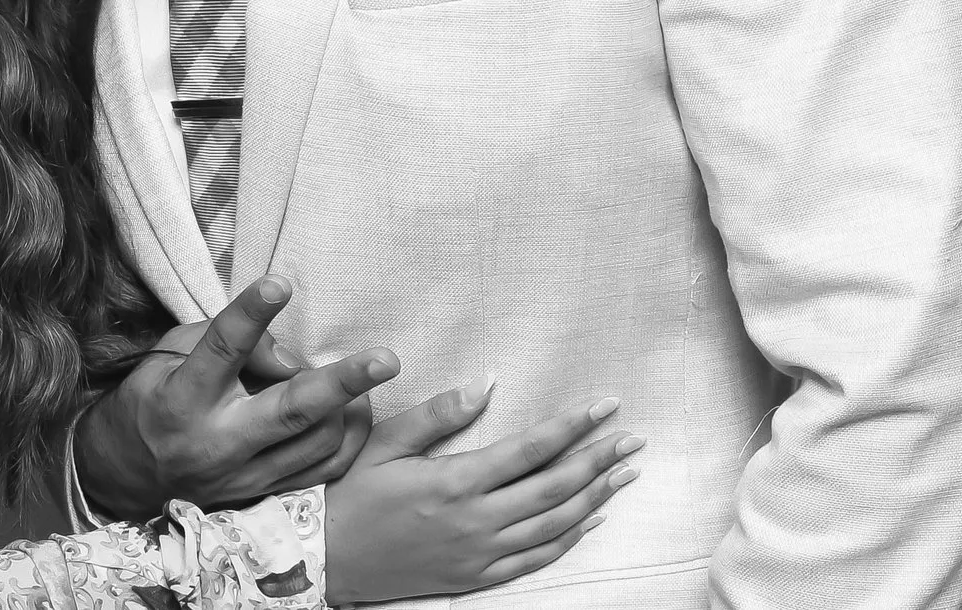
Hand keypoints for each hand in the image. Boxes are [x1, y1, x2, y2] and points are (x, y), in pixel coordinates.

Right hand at [74, 275, 392, 517]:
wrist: (128, 476)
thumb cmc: (155, 397)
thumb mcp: (172, 354)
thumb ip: (228, 341)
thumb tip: (292, 355)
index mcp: (184, 398)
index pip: (222, 351)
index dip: (251, 315)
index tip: (279, 284)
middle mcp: (217, 443)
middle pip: (290, 412)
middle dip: (342, 383)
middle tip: (385, 359)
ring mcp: (243, 477)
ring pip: (316, 441)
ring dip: (349, 404)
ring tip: (364, 375)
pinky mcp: (262, 496)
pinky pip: (322, 471)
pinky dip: (347, 439)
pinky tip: (354, 411)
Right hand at [323, 389, 642, 605]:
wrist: (328, 557)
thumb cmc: (352, 492)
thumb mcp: (385, 444)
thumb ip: (437, 415)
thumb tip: (486, 385)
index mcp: (454, 482)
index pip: (530, 450)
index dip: (572, 426)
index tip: (604, 405)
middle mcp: (475, 520)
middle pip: (554, 488)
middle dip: (598, 459)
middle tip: (632, 437)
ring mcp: (480, 553)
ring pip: (554, 525)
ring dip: (594, 495)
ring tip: (625, 472)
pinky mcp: (478, 576)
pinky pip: (536, 557)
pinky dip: (570, 537)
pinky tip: (591, 516)